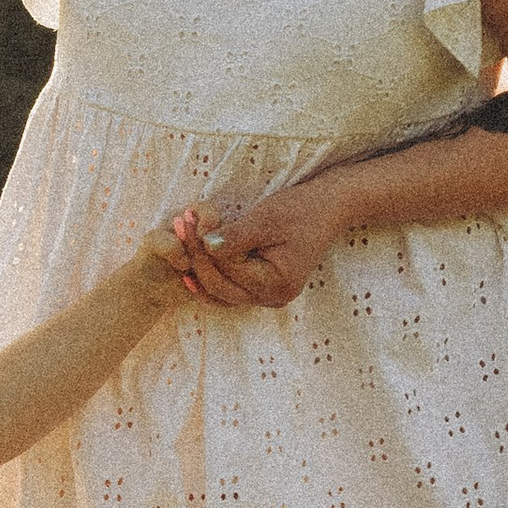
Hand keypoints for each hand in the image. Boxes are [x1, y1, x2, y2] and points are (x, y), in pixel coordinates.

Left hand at [166, 184, 343, 311]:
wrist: (329, 209)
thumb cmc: (302, 209)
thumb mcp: (267, 218)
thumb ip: (236, 236)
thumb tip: (205, 245)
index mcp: (277, 283)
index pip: (227, 269)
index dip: (202, 246)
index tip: (185, 218)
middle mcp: (273, 298)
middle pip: (220, 286)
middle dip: (196, 257)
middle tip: (178, 225)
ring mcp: (269, 297)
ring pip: (221, 293)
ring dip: (199, 268)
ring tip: (180, 240)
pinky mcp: (264, 290)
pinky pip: (230, 290)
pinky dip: (211, 276)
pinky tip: (192, 260)